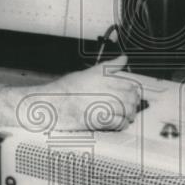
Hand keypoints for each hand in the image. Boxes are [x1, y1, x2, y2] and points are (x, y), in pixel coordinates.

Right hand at [0, 54, 140, 132]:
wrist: (50, 104)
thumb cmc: (64, 90)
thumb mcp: (86, 72)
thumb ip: (108, 67)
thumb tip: (123, 59)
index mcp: (103, 77)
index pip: (129, 83)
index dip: (134, 90)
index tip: (132, 94)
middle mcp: (105, 89)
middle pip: (131, 97)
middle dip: (133, 103)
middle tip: (130, 107)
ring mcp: (102, 104)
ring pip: (127, 110)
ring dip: (129, 114)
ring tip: (126, 116)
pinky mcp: (99, 119)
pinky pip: (119, 123)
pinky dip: (121, 125)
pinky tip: (118, 124)